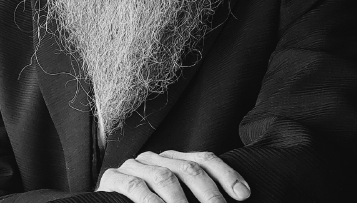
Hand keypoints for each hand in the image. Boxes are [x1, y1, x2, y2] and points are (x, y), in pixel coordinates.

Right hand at [96, 150, 250, 202]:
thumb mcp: (176, 202)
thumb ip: (196, 199)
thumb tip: (237, 198)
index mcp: (173, 161)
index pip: (204, 159)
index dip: (226, 175)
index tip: (244, 195)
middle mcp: (154, 158)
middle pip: (189, 167)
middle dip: (210, 193)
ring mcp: (132, 166)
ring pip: (165, 176)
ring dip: (182, 201)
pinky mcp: (112, 178)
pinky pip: (136, 186)